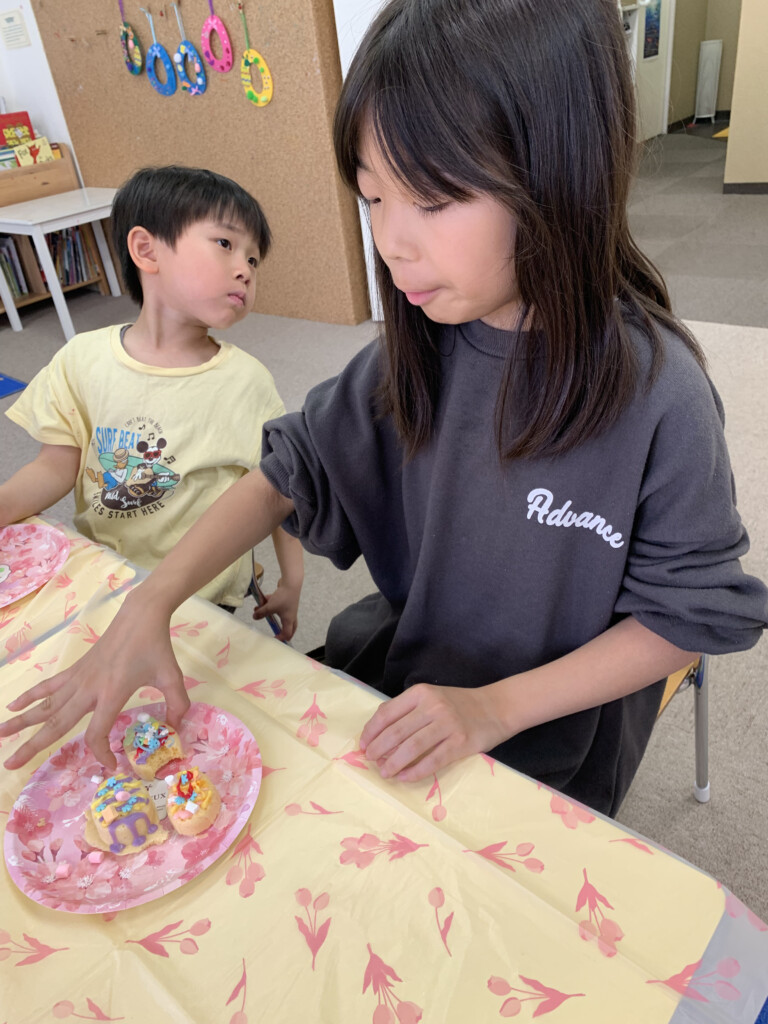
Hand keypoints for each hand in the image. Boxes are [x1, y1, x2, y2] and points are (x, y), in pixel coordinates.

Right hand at [0, 589, 187, 770]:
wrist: (140, 615)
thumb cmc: (156, 647)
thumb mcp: (172, 677)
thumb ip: (177, 704)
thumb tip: (177, 729)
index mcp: (111, 693)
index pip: (95, 732)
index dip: (100, 753)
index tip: (112, 765)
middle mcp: (89, 688)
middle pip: (56, 723)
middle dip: (34, 746)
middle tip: (11, 765)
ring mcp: (79, 678)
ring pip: (45, 705)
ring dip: (22, 722)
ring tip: (0, 736)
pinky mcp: (76, 669)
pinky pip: (49, 686)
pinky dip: (31, 696)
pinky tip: (13, 707)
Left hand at [252, 578, 299, 641]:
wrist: (291, 583)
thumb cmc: (283, 597)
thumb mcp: (270, 606)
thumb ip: (262, 612)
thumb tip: (254, 617)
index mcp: (289, 620)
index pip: (287, 634)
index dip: (281, 638)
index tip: (273, 639)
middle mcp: (291, 615)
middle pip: (290, 627)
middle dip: (284, 631)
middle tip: (278, 634)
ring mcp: (289, 607)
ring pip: (281, 614)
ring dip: (271, 614)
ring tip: (260, 611)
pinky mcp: (287, 600)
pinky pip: (278, 605)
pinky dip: (271, 604)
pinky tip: (263, 599)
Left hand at [359, 682, 510, 781]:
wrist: (495, 708)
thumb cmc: (458, 704)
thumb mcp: (431, 697)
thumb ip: (407, 709)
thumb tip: (377, 731)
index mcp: (421, 693)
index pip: (387, 713)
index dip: (371, 731)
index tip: (363, 744)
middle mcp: (433, 706)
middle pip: (397, 732)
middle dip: (379, 749)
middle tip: (371, 761)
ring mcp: (447, 724)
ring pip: (412, 747)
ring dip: (394, 763)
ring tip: (384, 772)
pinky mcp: (460, 743)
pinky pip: (432, 760)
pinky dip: (415, 771)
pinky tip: (405, 778)